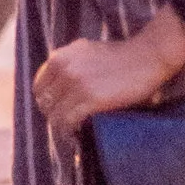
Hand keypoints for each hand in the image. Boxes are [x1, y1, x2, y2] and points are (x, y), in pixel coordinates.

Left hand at [33, 16, 182, 138]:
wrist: (146, 57)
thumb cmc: (119, 56)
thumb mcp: (85, 51)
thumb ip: (68, 63)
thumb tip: (55, 85)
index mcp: (60, 56)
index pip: (39, 86)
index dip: (46, 102)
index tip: (56, 110)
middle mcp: (64, 68)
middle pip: (45, 102)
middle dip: (52, 115)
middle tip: (64, 124)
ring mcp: (77, 84)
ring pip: (55, 115)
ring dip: (60, 127)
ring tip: (70, 132)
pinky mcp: (91, 99)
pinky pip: (69, 121)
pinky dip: (70, 131)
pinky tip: (77, 133)